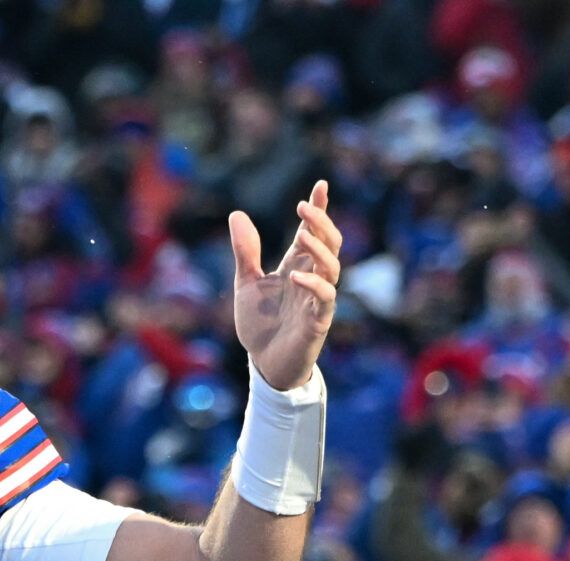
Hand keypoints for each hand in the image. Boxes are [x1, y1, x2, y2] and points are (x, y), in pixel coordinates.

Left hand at [231, 181, 341, 390]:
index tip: (320, 186)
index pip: (311, 233)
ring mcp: (317, 298)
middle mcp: (311, 278)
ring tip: (304, 235)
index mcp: (296, 267)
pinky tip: (296, 277)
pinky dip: (313, 285)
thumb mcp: (247, 283)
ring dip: (320, 249)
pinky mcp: (318, 321)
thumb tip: (237, 214)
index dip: (318, 210)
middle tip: (305, 206)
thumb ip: (246, 252)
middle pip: (329, 243)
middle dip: (321, 222)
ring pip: (332, 267)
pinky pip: (324, 298)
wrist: (264, 364)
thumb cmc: (260, 325)